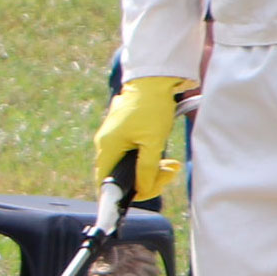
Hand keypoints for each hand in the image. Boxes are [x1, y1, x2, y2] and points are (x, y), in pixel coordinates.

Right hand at [93, 75, 190, 199]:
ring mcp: (113, 138)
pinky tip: (163, 158)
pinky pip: (131, 155)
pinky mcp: (122, 133)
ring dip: (151, 171)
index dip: (122, 195)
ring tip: (171, 166)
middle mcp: (105, 144)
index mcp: (107, 147)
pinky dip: (147, 159)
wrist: (154, 81)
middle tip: (169, 175)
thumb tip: (141, 190)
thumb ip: (146, 169)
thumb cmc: (152, 108)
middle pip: (120, 176)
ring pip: (129, 166)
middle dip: (147, 180)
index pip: (104, 183)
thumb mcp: (153, 142)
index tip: (145, 193)